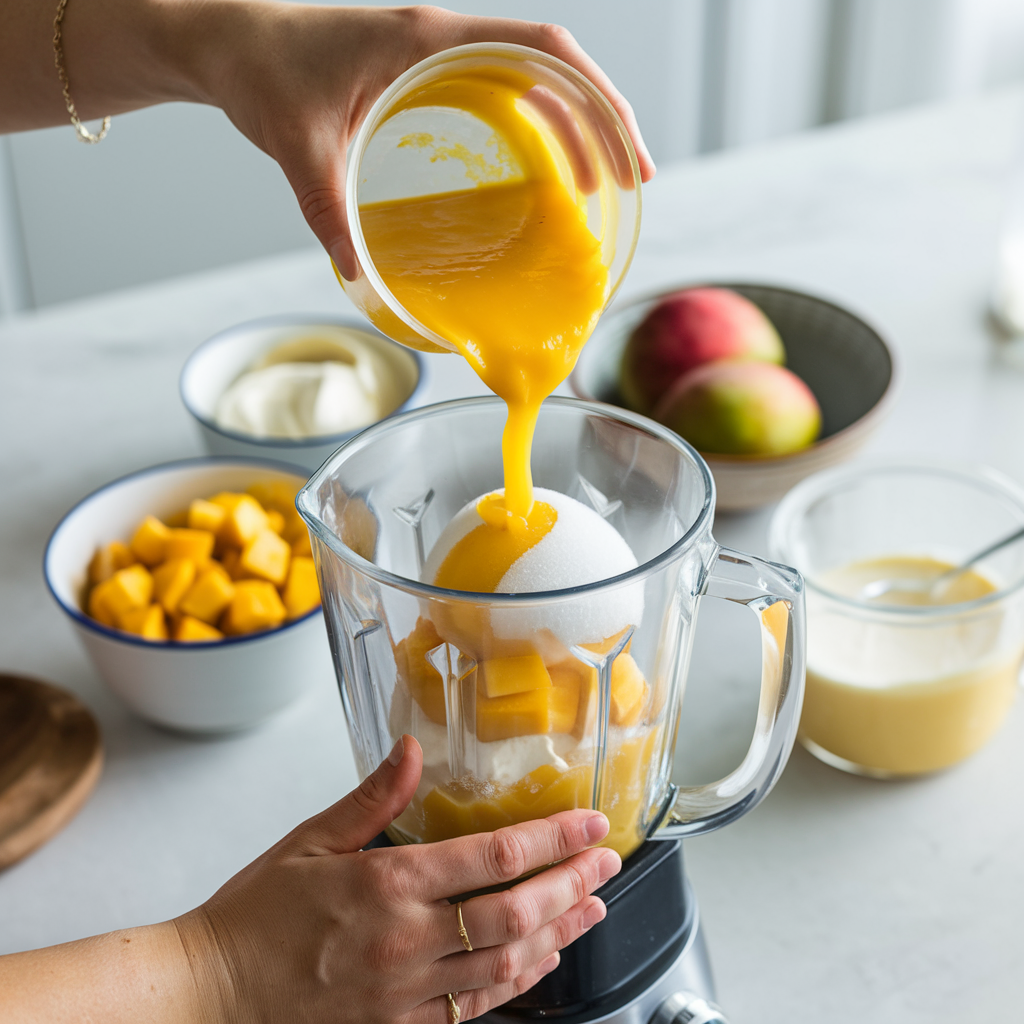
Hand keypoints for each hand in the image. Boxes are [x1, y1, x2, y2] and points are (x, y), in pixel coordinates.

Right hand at [175, 735, 621, 1023]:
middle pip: (517, 912)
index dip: (554, 838)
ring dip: (560, 934)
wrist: (211, 995)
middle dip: (573, 884)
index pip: (495, 857)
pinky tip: (540, 962)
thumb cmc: (254, 918)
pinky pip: (474, 1008)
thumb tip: (411, 750)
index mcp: (388, 884)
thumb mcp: (308, 841)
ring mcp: (407, 990)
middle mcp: (408, 940)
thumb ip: (371, 797)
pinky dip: (516, 983)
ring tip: (594, 909)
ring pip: (507, 964)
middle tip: (608, 863)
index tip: (589, 824)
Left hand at [191, 3, 655, 279]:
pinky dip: (538, 128)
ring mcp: (441, 54)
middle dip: (602, 120)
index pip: (543, 50)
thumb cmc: (263, 76)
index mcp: (429, 39)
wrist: (231, 43)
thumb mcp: (299, 147)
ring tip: (603, 185)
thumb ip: (328, 209)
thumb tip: (357, 276)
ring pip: (535, 80)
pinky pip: (503, 94)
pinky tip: (548, 171)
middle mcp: (446, 39)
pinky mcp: (429, 74)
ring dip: (576, 125)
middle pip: (555, 67)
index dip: (596, 99)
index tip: (624, 153)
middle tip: (633, 181)